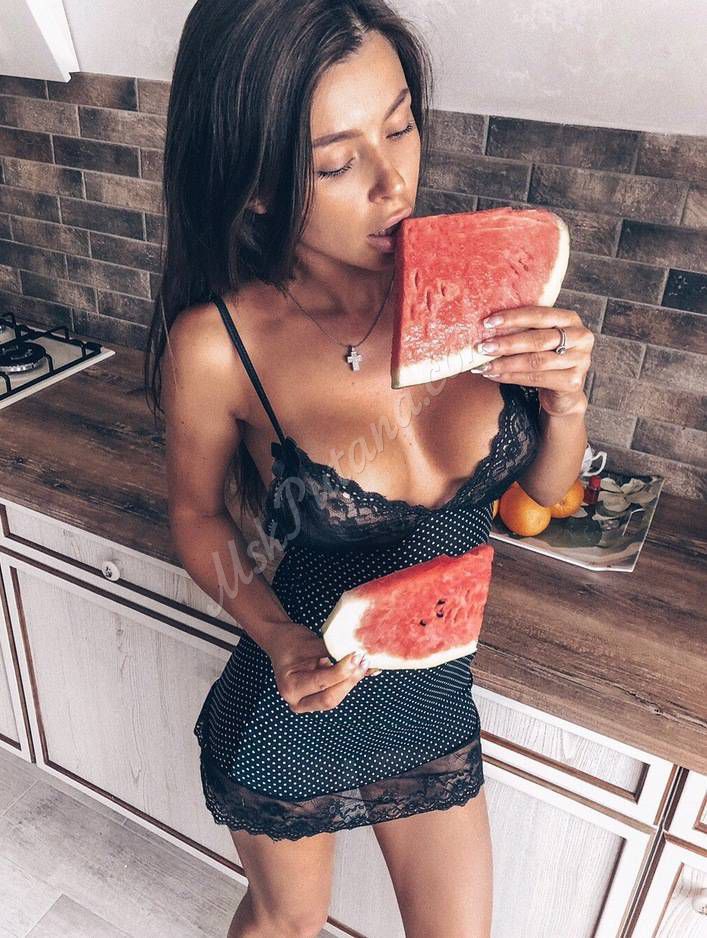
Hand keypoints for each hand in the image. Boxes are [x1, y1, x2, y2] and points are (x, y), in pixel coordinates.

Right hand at [266, 621, 375, 713]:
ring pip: (336, 698)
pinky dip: (349, 683)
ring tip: (365, 665)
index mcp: (290, 687)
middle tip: (364, 661)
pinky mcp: (317, 700)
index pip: (321, 682)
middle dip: (350, 680)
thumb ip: (333, 651)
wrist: (280, 643)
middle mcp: (297, 701)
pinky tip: (363, 671)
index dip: (342, 671)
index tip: (356, 655)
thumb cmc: (292, 641)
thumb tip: (358, 653)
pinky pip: (336, 694)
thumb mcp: (311, 644)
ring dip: (352, 682)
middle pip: (330, 698)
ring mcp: (307, 704)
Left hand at [472, 306, 592, 416]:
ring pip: (536, 361)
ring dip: (506, 363)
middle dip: (507, 343)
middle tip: (482, 347)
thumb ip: (524, 328)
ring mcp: (580, 360)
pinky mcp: (573, 381)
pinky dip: (512, 377)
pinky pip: (537, 378)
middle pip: (538, 339)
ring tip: (485, 365)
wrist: (563, 392)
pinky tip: (495, 375)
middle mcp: (581, 337)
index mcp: (570, 319)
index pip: (539, 314)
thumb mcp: (539, 339)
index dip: (512, 318)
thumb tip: (487, 323)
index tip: (487, 323)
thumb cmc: (546, 359)